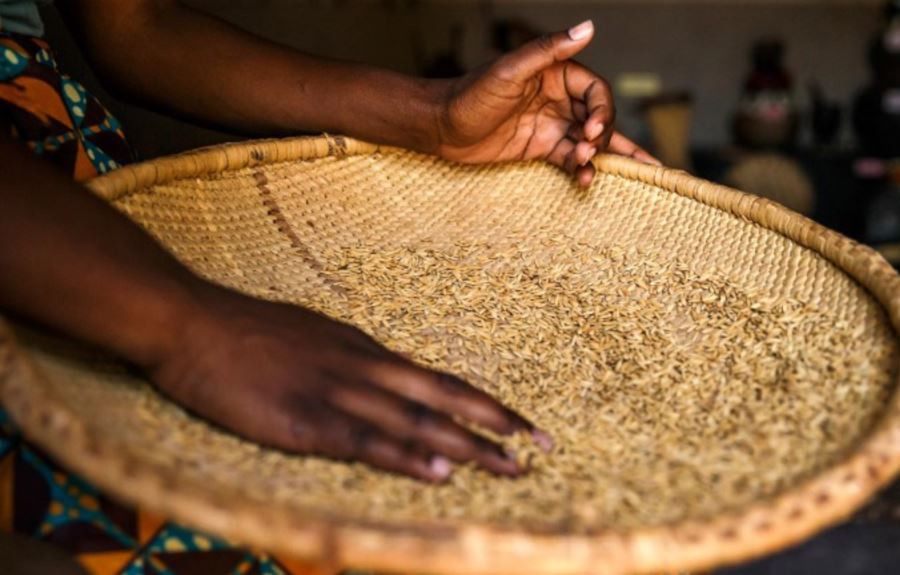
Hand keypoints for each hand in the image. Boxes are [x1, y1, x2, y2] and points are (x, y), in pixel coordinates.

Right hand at [150, 287, 550, 481]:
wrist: (188, 321)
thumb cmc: (245, 329)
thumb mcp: (311, 334)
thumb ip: (350, 359)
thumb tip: (385, 378)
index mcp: (363, 349)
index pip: (438, 380)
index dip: (483, 403)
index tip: (522, 423)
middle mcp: (361, 367)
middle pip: (442, 396)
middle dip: (495, 423)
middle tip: (543, 444)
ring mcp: (334, 393)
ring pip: (415, 420)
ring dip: (466, 446)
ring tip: (510, 467)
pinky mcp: (301, 419)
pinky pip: (365, 441)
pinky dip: (406, 456)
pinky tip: (437, 472)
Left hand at [434, 20, 659, 185]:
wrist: (441, 127)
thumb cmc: (470, 94)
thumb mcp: (510, 70)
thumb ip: (549, 49)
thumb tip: (588, 27)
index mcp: (556, 74)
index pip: (597, 91)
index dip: (602, 110)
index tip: (591, 129)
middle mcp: (559, 99)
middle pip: (599, 117)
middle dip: (601, 136)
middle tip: (587, 150)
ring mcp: (552, 124)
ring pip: (589, 140)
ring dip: (596, 155)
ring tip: (586, 167)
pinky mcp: (541, 148)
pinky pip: (570, 159)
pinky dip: (581, 170)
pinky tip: (583, 180)